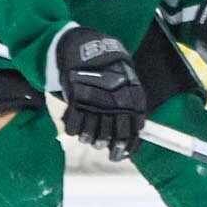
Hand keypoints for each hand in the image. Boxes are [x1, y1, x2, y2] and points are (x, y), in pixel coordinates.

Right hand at [54, 25, 146, 160]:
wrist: (90, 51)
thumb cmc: (113, 73)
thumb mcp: (130, 88)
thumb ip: (132, 112)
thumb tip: (133, 138)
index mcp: (133, 103)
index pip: (131, 134)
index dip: (126, 149)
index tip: (120, 155)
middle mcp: (116, 106)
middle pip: (111, 138)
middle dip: (106, 146)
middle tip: (100, 145)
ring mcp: (96, 104)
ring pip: (92, 136)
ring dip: (89, 139)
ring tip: (88, 136)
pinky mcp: (77, 101)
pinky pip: (74, 126)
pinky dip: (74, 130)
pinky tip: (75, 127)